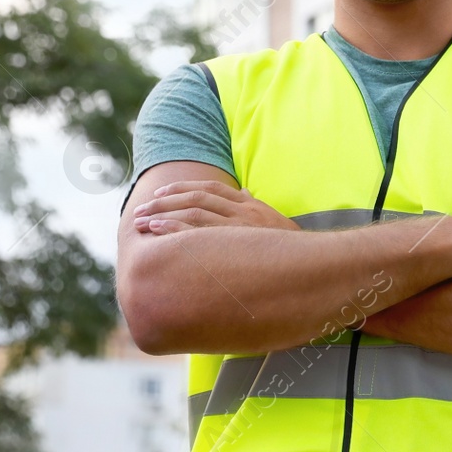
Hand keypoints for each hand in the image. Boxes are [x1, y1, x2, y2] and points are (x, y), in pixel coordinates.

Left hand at [133, 180, 300, 234]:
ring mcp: (238, 227)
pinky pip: (198, 233)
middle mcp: (242, 211)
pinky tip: (156, 232)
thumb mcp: (272, 220)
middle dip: (164, 203)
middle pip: (195, 199)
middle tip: (140, 211)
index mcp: (248, 204)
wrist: (312, 261)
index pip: (210, 189)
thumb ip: (254, 205)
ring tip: (141, 222)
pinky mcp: (235, 244)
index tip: (160, 194)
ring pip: (192, 213)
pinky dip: (174, 230)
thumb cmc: (288, 246)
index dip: (182, 189)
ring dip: (163, 215)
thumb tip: (245, 191)